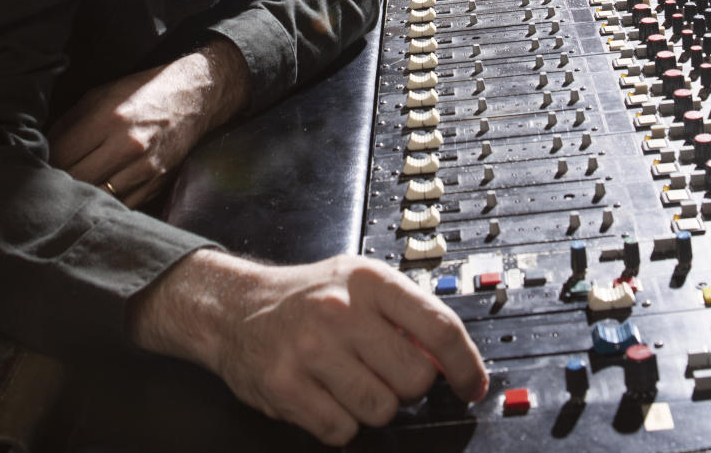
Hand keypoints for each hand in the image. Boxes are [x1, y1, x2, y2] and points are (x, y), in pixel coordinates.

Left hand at [48, 36, 250, 206]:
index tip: (36, 166)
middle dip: (57, 184)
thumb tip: (40, 151)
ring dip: (80, 197)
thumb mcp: (100, 95)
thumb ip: (68, 123)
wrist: (194, 97)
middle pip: (75, 181)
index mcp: (108, 118)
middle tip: (47, 184)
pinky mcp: (155, 184)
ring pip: (96, 199)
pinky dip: (104, 205)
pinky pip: (120, 207)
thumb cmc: (141, 93)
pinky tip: (96, 197)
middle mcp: (127, 145)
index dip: (42, 164)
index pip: (60, 155)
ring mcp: (144, 168)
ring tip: (69, 193)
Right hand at [128, 249, 487, 445]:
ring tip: (348, 381)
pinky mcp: (286, 386)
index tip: (473, 385)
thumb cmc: (309, 296)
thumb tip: (451, 358)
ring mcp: (311, 349)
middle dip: (407, 386)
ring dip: (371, 406)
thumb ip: (405, 313)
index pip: (439, 327)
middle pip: (414, 379)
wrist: (238, 307)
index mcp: (370, 280)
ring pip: (381, 409)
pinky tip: (324, 395)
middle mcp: (341, 310)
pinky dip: (339, 423)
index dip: (466, 365)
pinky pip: (340, 430)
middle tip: (384, 373)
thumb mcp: (360, 283)